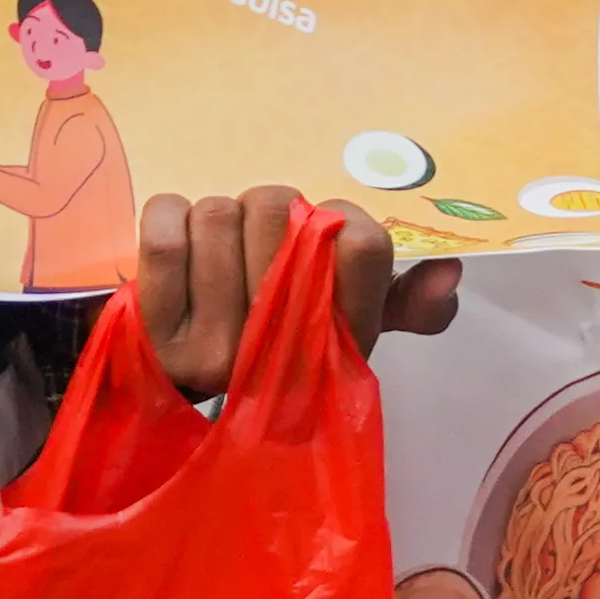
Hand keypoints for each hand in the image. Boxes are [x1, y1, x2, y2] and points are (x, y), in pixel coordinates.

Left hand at [136, 185, 466, 398]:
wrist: (185, 393)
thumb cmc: (278, 346)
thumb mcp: (347, 329)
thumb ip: (405, 303)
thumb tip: (451, 272)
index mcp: (330, 346)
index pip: (362, 244)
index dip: (346, 229)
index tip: (329, 252)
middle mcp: (271, 353)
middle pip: (274, 206)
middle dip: (267, 216)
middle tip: (262, 249)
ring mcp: (206, 344)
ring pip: (216, 211)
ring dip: (217, 222)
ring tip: (221, 256)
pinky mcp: (149, 326)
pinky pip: (161, 228)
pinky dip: (168, 219)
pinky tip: (181, 248)